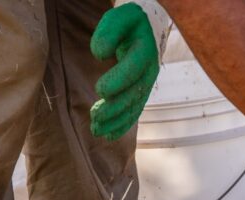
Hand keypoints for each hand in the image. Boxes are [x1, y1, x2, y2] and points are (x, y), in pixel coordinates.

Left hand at [90, 2, 158, 140]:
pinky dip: (121, 125)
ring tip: (97, 130)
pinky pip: (133, 112)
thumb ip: (109, 32)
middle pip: (133, 94)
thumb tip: (100, 55)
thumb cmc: (129, 24)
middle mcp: (150, 71)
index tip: (100, 90)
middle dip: (115, 108)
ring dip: (116, 121)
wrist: (147, 31)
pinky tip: (108, 135)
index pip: (134, 68)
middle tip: (95, 117)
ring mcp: (146, 85)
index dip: (119, 81)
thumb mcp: (120, 18)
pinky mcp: (140, 94)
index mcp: (145, 50)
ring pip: (133, 108)